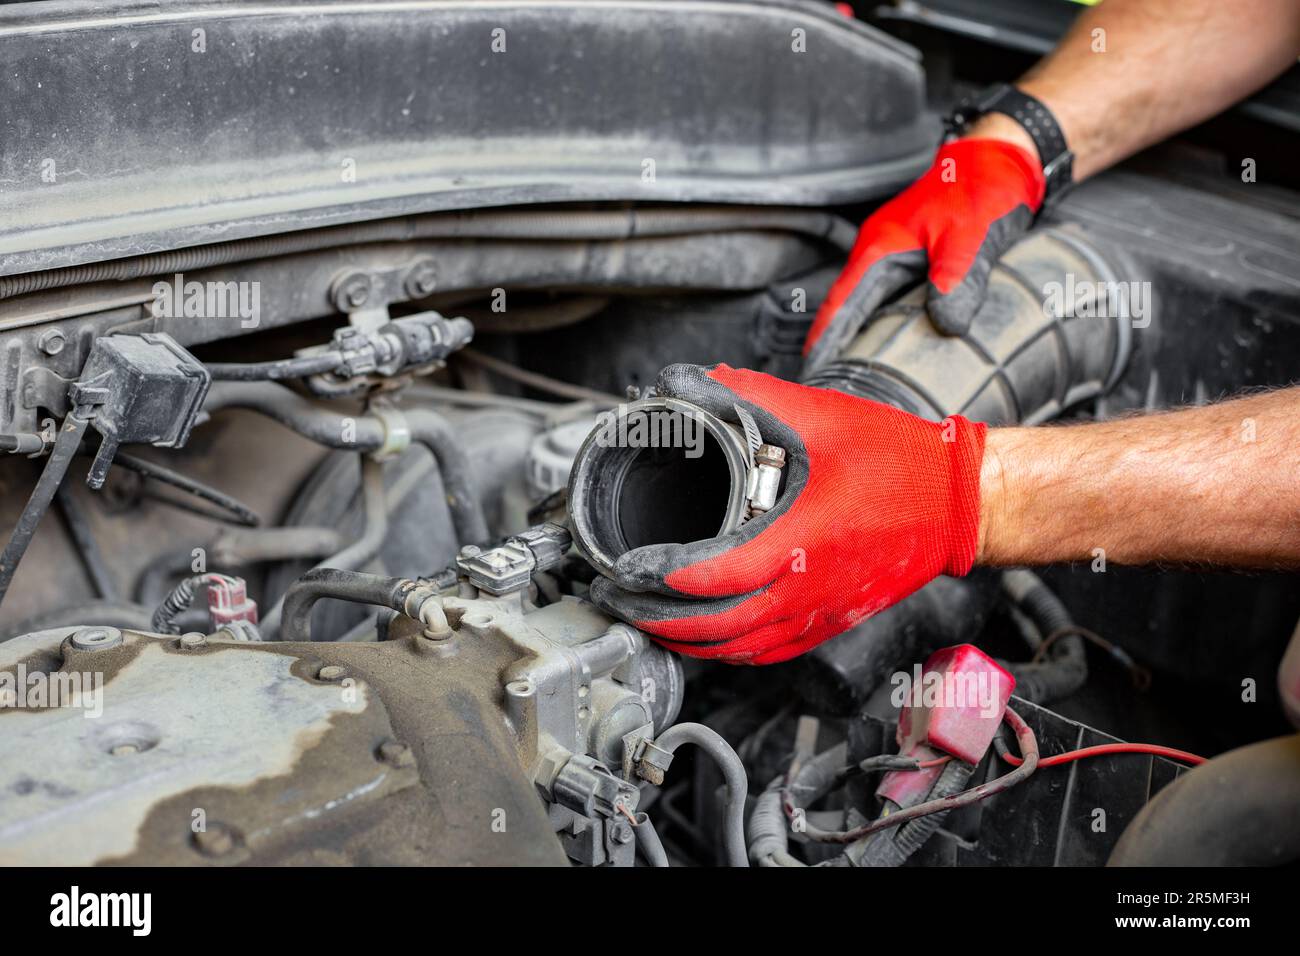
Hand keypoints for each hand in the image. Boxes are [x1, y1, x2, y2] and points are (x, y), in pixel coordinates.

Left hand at [588, 364, 986, 663]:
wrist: (961, 503)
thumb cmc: (899, 463)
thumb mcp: (820, 416)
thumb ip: (746, 395)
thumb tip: (687, 381)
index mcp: (799, 543)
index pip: (711, 577)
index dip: (659, 576)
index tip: (623, 568)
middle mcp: (806, 592)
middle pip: (713, 629)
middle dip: (654, 617)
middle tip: (615, 596)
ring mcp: (819, 615)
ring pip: (737, 650)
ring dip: (684, 640)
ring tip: (645, 616)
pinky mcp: (830, 623)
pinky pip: (766, 653)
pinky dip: (725, 651)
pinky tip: (703, 637)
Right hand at [803, 137, 1044, 368]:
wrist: (998, 158)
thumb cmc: (982, 190)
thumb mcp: (973, 237)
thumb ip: (959, 279)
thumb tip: (946, 326)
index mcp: (881, 248)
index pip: (841, 304)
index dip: (825, 340)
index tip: (811, 373)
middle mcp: (878, 251)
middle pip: (844, 308)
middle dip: (830, 346)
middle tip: (823, 386)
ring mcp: (890, 253)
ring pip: (861, 304)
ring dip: (850, 337)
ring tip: (845, 375)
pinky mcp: (908, 257)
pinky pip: (882, 297)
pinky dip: (874, 322)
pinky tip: (880, 344)